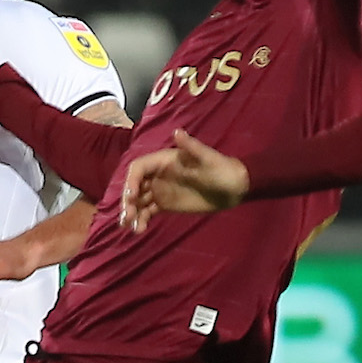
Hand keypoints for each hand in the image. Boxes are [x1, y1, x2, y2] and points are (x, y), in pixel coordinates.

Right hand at [118, 130, 247, 232]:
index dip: (131, 181)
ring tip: (131, 227)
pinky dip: (141, 220)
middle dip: (128, 201)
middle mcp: (158, 174)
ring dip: (131, 213)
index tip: (132, 196)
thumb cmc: (222, 169)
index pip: (139, 168)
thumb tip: (177, 132)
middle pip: (134, 186)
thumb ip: (192, 147)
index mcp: (164, 160)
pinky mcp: (165, 204)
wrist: (233, 188)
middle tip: (128, 217)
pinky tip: (139, 230)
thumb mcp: (208, 158)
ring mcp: (160, 190)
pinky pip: (148, 212)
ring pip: (138, 201)